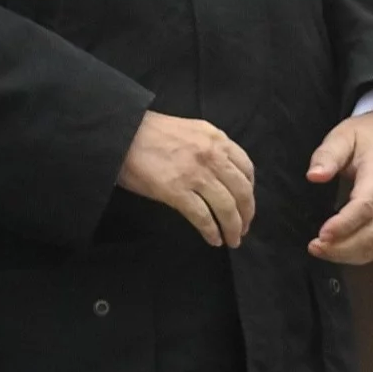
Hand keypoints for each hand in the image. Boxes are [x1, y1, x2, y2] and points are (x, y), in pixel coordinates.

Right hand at [117, 111, 255, 247]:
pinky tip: (213, 239)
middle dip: (246, 215)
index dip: (250, 191)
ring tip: (232, 240)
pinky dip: (211, 231)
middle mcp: (211, 155)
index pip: (246, 168)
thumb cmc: (150, 132)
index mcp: (215, 138)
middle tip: (243, 230)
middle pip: (241, 191)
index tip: (246, 205)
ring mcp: (195, 174)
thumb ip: (208, 148)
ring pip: (226, 207)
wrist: (122, 134)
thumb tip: (221, 174)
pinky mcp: (177, 191)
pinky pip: (203, 217)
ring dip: (233, 228)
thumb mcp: (190, 131)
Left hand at [306, 107, 372, 265]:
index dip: (344, 225)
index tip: (321, 234)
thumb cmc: (370, 135)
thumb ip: (328, 154)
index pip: (366, 206)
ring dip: (349, 255)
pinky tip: (339, 251)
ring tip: (322, 250)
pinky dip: (360, 256)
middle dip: (342, 247)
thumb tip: (313, 176)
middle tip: (314, 246)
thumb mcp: (345, 134)